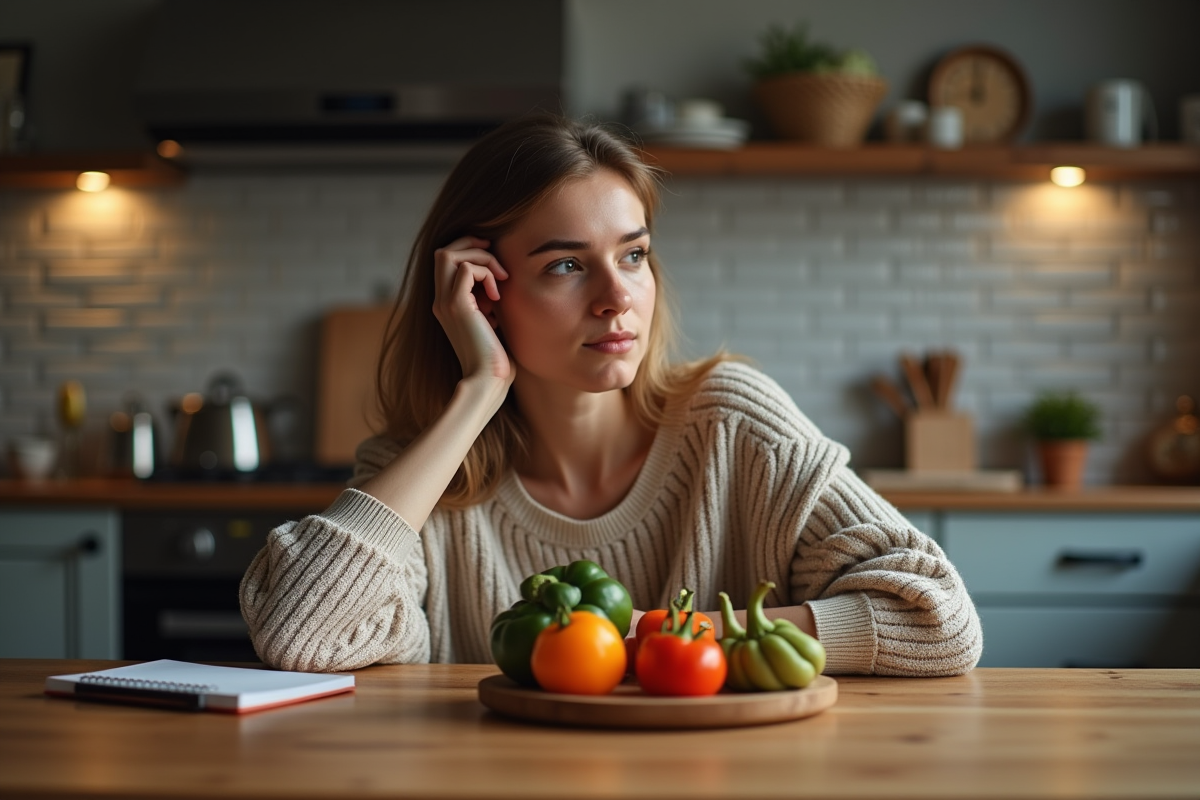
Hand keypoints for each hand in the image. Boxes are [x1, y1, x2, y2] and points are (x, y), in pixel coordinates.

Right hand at [431, 236, 514, 388]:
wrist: (487, 381)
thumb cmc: (495, 359)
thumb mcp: (490, 323)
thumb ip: (487, 303)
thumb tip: (497, 285)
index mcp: (445, 305)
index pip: (446, 262)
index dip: (469, 254)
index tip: (494, 267)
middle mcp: (440, 301)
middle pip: (443, 251)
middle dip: (471, 246)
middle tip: (495, 259)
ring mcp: (445, 303)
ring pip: (450, 254)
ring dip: (481, 258)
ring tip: (500, 278)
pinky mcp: (457, 306)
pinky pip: (467, 269)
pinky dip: (486, 273)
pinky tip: (497, 296)